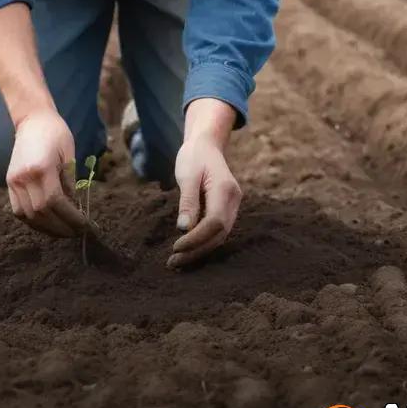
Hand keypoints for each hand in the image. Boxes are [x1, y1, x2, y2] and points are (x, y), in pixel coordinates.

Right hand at [6, 110, 88, 237]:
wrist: (32, 120)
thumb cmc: (55, 133)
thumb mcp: (69, 155)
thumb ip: (70, 183)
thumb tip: (74, 208)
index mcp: (41, 167)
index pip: (55, 202)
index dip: (70, 218)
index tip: (85, 225)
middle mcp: (24, 177)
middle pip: (41, 212)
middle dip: (61, 227)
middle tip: (77, 233)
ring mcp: (14, 181)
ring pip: (28, 216)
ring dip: (47, 228)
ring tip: (63, 232)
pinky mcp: (9, 183)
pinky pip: (19, 211)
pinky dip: (33, 221)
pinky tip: (47, 223)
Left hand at [168, 99, 241, 268]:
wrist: (206, 144)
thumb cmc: (194, 157)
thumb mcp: (187, 175)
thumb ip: (187, 201)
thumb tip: (184, 228)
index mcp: (225, 189)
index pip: (214, 223)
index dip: (196, 239)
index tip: (175, 247)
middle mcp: (233, 200)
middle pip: (219, 234)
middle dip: (197, 251)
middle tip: (172, 263)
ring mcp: (233, 205)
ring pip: (220, 236)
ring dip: (200, 250)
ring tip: (177, 261)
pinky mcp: (226, 209)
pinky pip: (218, 231)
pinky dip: (204, 242)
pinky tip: (187, 250)